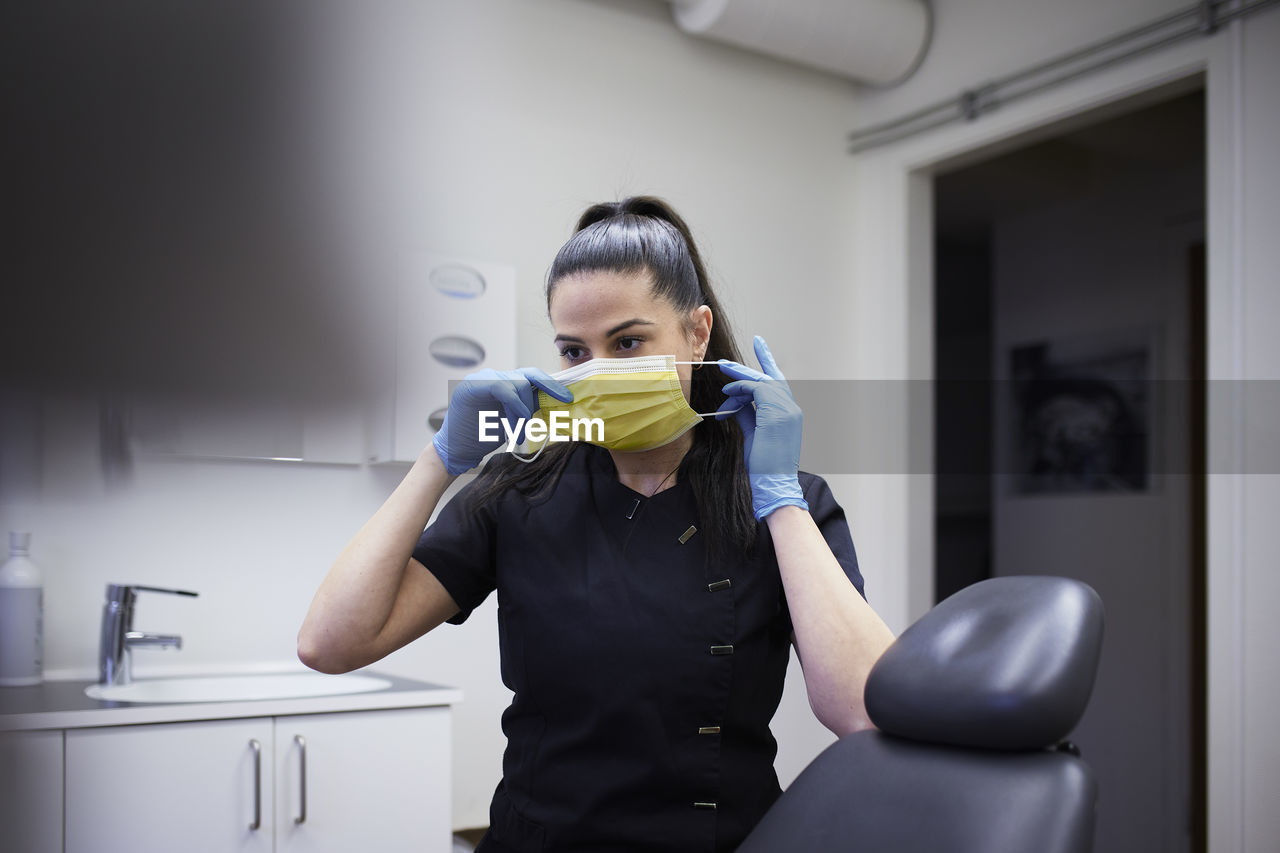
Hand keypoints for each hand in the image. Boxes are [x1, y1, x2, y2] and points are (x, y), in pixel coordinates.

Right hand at [432, 368, 571, 474]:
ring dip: (522, 412)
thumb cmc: (483, 435)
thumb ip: (529, 405)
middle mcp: (494, 375)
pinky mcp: (473, 385)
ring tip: (516, 433)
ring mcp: (482, 378)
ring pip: (518, 384)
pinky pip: (504, 388)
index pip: (533, 376)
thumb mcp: (514, 418)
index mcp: (505, 382)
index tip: (568, 397)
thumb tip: (556, 400)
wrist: (457, 450)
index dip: (552, 384)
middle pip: (529, 378)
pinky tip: (513, 424)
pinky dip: (514, 406)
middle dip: (537, 401)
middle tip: (534, 424)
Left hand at [716, 336, 807, 519]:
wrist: (773, 484)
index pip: (778, 382)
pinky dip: (740, 389)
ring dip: (739, 380)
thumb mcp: (753, 434)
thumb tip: (734, 401)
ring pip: (761, 382)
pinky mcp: (776, 413)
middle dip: (745, 369)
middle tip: (724, 363)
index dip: (767, 361)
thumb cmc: (764, 465)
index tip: (759, 343)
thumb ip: (747, 414)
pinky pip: (756, 389)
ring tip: (722, 380)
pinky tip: (728, 395)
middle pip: (769, 378)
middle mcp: (791, 408)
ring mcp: (787, 409)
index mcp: (789, 413)